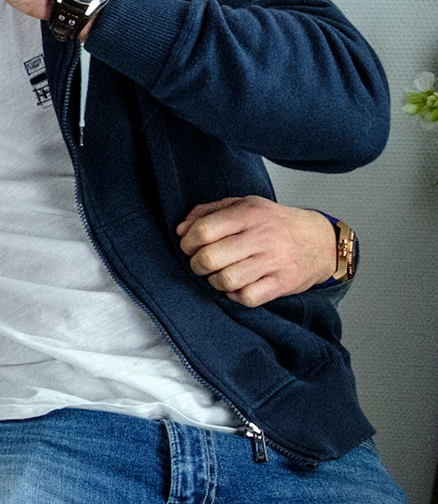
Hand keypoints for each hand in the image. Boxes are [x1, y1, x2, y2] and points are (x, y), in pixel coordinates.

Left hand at [177, 196, 335, 306]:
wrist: (321, 241)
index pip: (204, 231)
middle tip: (203, 263)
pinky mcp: (283, 283)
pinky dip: (235, 295)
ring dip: (215, 281)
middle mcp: (262, 236)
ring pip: (225, 280)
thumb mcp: (244, 206)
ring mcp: (274, 261)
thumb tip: (181, 230)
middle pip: (209, 258)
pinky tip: (237, 286)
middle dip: (197, 264)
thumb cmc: (274, 223)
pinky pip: (246, 298)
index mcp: (249, 213)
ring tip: (220, 274)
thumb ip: (208, 212)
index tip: (189, 246)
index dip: (187, 242)